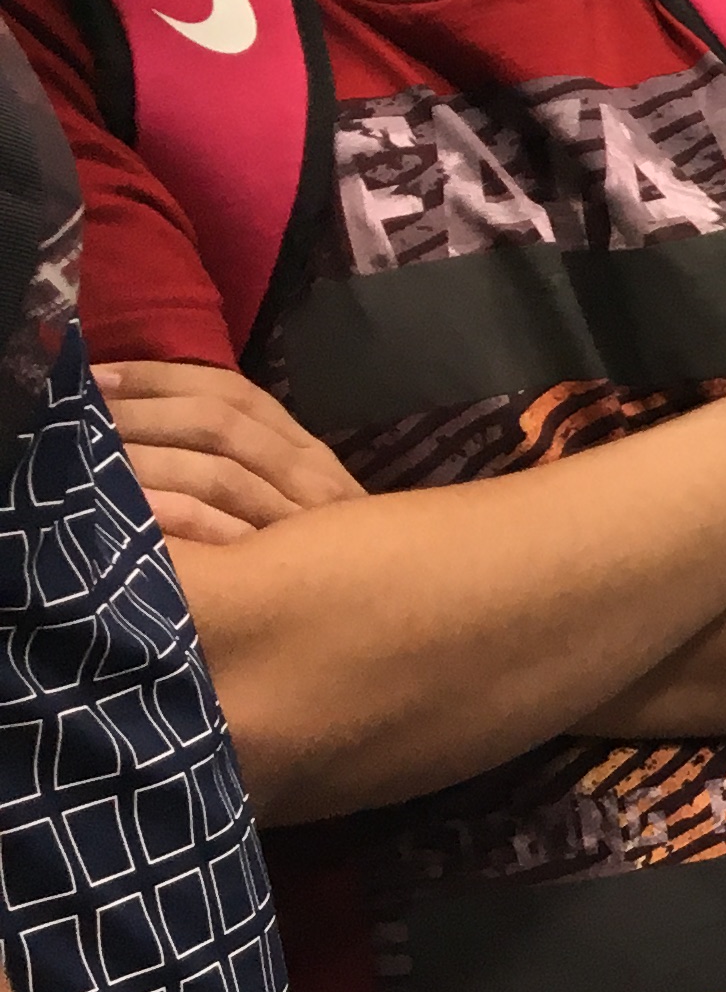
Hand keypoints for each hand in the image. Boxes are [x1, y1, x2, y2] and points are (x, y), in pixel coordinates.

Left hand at [97, 361, 360, 543]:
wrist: (379, 615)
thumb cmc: (313, 564)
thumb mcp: (283, 496)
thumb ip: (238, 458)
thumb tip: (145, 410)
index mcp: (304, 448)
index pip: (232, 391)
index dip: (160, 376)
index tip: (97, 377)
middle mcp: (312, 474)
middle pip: (220, 422)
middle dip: (142, 412)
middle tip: (80, 417)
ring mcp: (303, 520)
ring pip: (218, 471)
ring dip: (147, 458)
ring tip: (91, 456)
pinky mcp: (288, 566)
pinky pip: (221, 530)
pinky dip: (172, 513)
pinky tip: (133, 509)